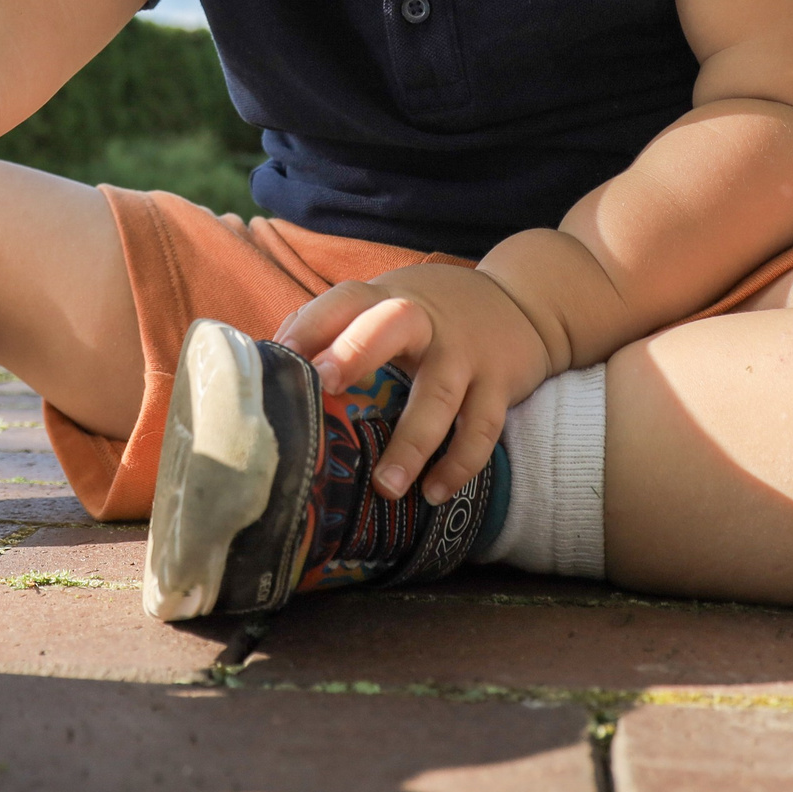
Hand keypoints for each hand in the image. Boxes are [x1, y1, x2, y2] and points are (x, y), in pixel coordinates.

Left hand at [274, 261, 553, 506]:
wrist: (524, 302)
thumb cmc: (431, 314)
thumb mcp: (388, 304)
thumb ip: (336, 329)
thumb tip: (268, 371)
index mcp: (388, 298)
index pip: (345, 300)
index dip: (312, 323)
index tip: (280, 354)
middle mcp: (427, 320)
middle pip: (393, 325)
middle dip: (357, 350)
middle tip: (325, 384)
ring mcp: (466, 352)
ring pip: (440, 393)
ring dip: (413, 442)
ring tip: (387, 488)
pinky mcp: (500, 382)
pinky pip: (482, 428)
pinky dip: (460, 464)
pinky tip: (435, 493)